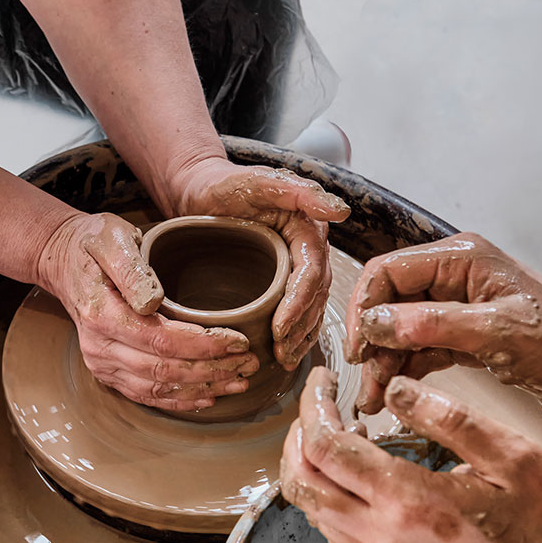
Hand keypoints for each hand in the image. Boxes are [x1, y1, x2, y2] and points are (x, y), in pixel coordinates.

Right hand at [37, 212, 258, 410]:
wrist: (64, 262)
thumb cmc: (94, 244)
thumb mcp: (111, 239)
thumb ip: (131, 268)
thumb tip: (152, 301)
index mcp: (102, 314)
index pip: (161, 340)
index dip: (203, 345)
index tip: (238, 340)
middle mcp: (99, 347)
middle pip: (164, 369)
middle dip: (212, 370)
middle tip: (250, 363)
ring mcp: (102, 364)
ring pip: (158, 387)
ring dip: (203, 389)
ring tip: (240, 381)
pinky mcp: (108, 372)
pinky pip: (146, 395)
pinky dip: (180, 400)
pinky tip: (209, 397)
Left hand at [171, 158, 350, 369]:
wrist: (200, 191)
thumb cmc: (225, 185)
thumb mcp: (259, 182)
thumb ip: (300, 192)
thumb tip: (341, 210)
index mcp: (309, 229)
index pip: (313, 274)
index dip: (299, 305)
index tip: (280, 328)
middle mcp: (309, 249)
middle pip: (316, 296)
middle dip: (301, 328)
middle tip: (283, 352)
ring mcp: (297, 266)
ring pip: (311, 308)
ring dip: (301, 336)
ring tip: (285, 359)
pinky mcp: (282, 280)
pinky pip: (298, 310)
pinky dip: (295, 333)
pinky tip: (285, 352)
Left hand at [281, 367, 541, 542]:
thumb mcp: (508, 453)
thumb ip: (445, 417)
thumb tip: (393, 390)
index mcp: (408, 500)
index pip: (326, 447)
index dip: (313, 407)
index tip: (321, 381)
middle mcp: (383, 537)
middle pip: (302, 482)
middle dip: (298, 437)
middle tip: (318, 406)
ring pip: (313, 512)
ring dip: (310, 469)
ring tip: (337, 434)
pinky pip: (336, 536)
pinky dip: (328, 500)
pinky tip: (355, 478)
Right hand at [344, 232, 541, 413]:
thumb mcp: (494, 332)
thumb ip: (430, 325)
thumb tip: (373, 324)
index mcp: (461, 258)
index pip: (387, 273)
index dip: (364, 309)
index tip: (358, 348)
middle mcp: (454, 276)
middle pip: (389, 302)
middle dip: (371, 342)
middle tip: (364, 379)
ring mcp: (458, 306)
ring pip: (400, 330)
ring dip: (384, 361)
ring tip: (372, 399)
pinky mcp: (465, 334)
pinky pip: (420, 348)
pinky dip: (403, 369)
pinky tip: (390, 393)